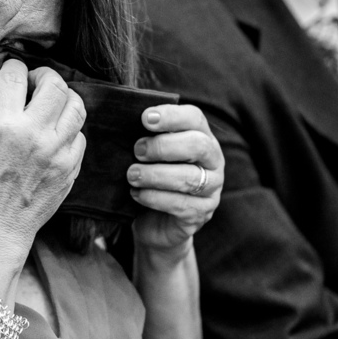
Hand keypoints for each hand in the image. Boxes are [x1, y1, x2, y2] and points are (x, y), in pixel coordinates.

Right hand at [0, 60, 86, 266]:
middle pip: (54, 84)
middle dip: (44, 76)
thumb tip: (5, 90)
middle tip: (35, 82)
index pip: (15, 75)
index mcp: (0, 125)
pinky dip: (68, 128)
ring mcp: (56, 153)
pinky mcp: (70, 169)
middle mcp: (32, 135)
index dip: (12, 67)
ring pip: (76, 105)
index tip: (12, 72)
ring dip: (63, 98)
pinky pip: (79, 135)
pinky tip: (54, 134)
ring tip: (50, 104)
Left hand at [128, 104, 222, 254]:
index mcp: (202, 137)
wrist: (155, 223)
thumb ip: (147, 137)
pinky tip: (137, 194)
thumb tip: (125, 120)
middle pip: (198, 145)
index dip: (172, 115)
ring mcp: (211, 189)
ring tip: (132, 175)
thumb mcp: (150, 155)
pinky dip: (155, 197)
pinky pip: (181, 204)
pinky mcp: (201, 213)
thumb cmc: (152, 178)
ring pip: (189, 177)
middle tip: (138, 150)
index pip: (195, 118)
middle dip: (164, 146)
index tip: (145, 118)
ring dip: (156, 175)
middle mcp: (213, 161)